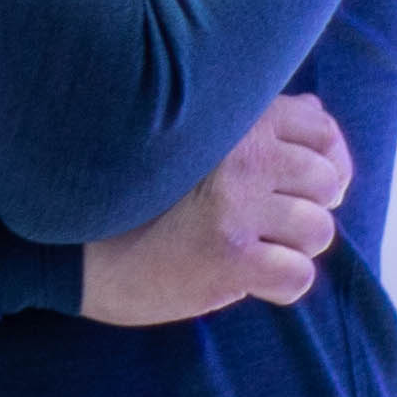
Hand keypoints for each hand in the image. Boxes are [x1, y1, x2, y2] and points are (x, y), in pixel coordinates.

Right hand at [82, 92, 348, 328]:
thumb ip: (254, 122)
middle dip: (308, 208)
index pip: (321, 130)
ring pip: (318, 231)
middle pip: (327, 183)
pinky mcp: (231, 258)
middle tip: (269, 225)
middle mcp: (242, 155)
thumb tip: (315, 111)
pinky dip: (279, 285)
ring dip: (291, 248)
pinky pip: (298, 276)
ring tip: (251, 250)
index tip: (304, 186)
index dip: (328, 162)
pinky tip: (244, 279)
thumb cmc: (130, 192)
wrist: (67, 246)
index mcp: (234, 120)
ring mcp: (238, 206)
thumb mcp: (190, 139)